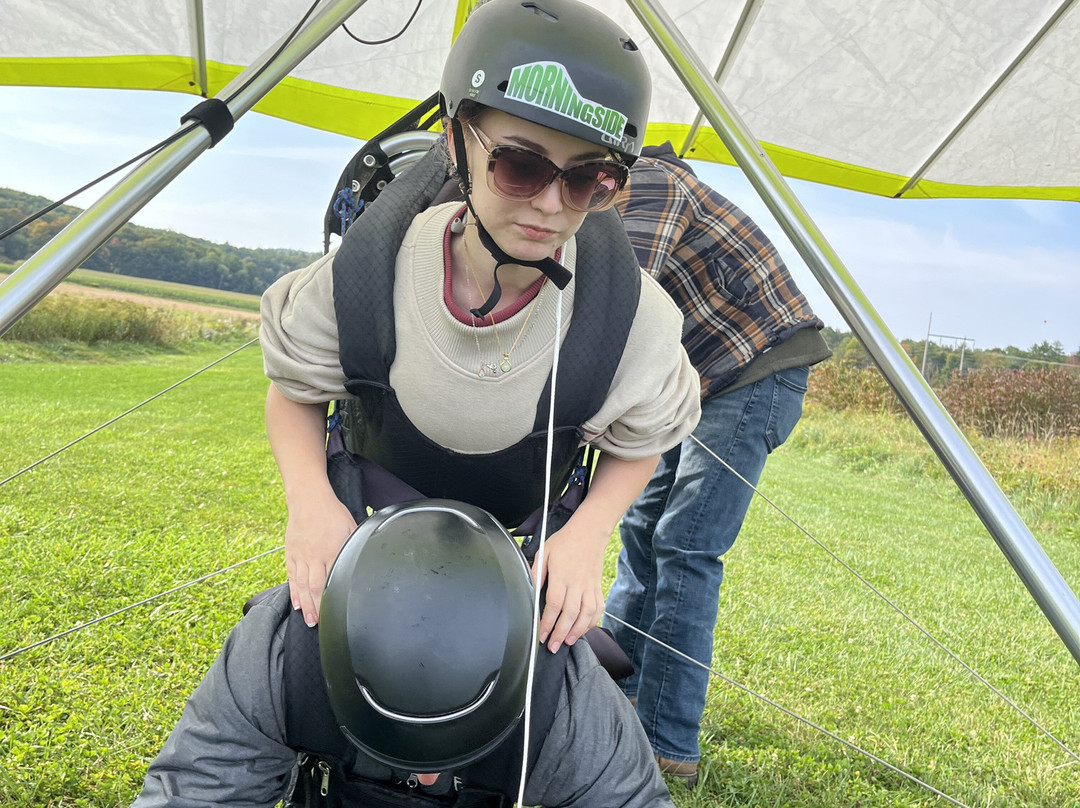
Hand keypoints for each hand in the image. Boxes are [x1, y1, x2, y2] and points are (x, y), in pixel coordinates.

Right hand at [284, 491, 355, 625]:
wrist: (308, 499)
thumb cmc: (332, 513)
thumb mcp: (351, 527)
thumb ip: (355, 546)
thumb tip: (365, 558)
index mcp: (332, 550)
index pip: (332, 580)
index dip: (332, 598)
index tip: (334, 613)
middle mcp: (315, 556)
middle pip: (315, 587)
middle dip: (316, 608)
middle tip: (317, 624)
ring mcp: (301, 556)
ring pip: (302, 585)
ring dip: (305, 604)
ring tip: (307, 619)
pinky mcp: (291, 553)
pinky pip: (292, 576)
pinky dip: (293, 591)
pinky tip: (296, 602)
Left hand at [531, 523, 608, 652]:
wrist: (589, 533)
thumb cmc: (565, 542)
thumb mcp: (544, 552)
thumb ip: (536, 572)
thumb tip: (530, 590)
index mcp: (561, 575)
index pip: (554, 604)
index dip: (547, 622)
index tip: (541, 634)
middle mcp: (577, 583)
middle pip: (570, 614)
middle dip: (560, 633)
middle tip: (552, 646)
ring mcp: (590, 586)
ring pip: (586, 614)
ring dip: (577, 631)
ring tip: (567, 641)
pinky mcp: (598, 587)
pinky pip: (598, 608)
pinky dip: (592, 622)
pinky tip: (584, 629)